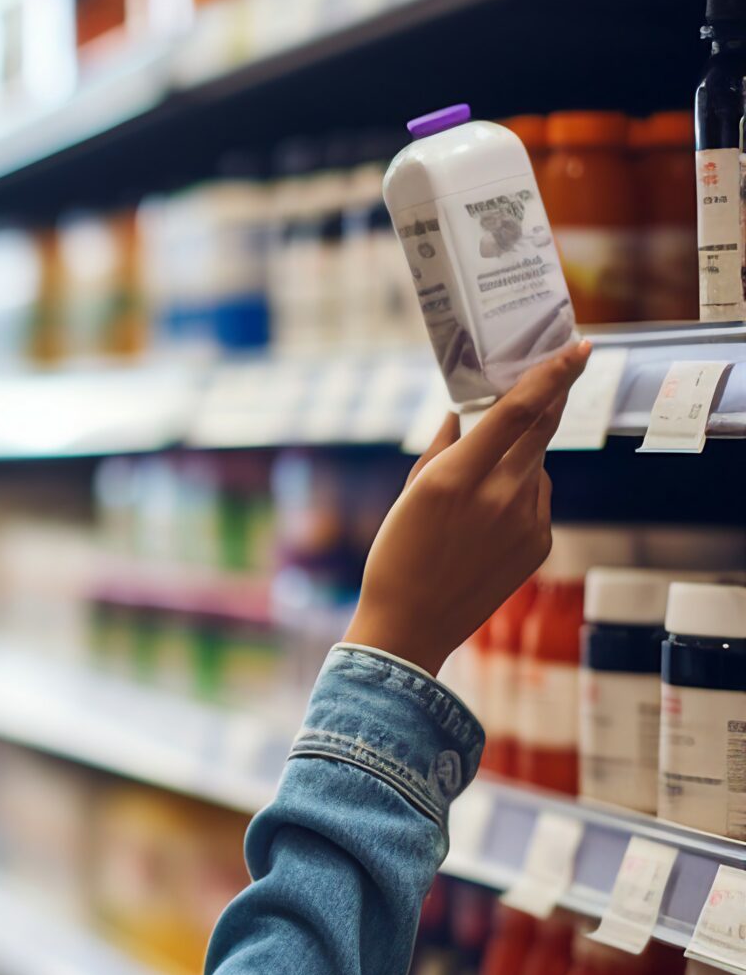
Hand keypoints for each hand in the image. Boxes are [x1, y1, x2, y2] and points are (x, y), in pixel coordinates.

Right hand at [342, 340, 590, 674]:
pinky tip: (487, 523)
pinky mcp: (540, 544)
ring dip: (520, 458)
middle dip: (555, 397)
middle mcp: (498, 495)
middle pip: (541, 430)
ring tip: (479, 490)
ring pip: (536, 466)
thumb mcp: (408, 495)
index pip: (517, 412)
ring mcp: (525, 521)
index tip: (577, 349)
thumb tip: (461, 415)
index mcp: (455, 478)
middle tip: (568, 367)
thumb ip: (441, 448)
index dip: (552, 376)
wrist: (412, 626)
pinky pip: (538, 500)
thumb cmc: (397, 557)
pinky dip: (520, 494)